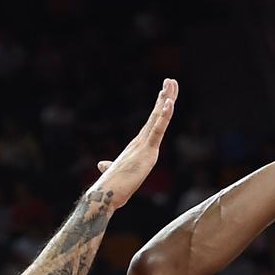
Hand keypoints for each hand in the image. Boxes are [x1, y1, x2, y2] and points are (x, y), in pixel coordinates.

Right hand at [93, 78, 176, 208]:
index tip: (165, 92)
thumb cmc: (111, 186)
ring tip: (171, 84)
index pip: (152, 123)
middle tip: (170, 80)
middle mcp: (140, 141)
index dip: (159, 107)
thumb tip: (103, 165)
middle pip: (156, 115)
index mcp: (137, 145)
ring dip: (166, 100)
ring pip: (158, 118)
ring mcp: (143, 145)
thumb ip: (111, 166)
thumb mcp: (115, 172)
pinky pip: (157, 131)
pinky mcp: (147, 152)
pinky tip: (169, 104)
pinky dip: (164, 117)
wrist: (105, 195)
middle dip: (164, 96)